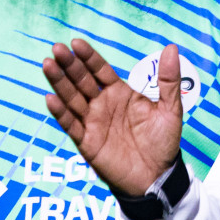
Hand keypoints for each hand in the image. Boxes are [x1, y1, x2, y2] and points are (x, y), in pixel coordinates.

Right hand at [43, 39, 181, 198]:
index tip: (76, 42)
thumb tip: (171, 48)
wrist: (157, 176)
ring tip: (48, 65)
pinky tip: (50, 98)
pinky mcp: (86, 142)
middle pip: (82, 81)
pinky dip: (60, 112)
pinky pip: (71, 125)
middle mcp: (102, 105)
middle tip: (57, 49)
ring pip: (72, 99)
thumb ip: (168, 80)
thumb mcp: (171, 109)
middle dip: (70, 65)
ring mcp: (92, 122)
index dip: (88, 57)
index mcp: (120, 93)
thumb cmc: (163, 142)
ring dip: (59, 83)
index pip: (100, 70)